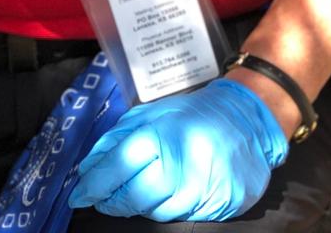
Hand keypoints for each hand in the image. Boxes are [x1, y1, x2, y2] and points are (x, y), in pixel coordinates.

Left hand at [68, 78, 287, 221]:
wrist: (249, 120)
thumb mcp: (153, 113)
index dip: (93, 185)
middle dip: (114, 201)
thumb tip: (89, 168)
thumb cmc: (195, 116)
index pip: (117, 167)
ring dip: (144, 204)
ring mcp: (203, 186)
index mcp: (163, 133)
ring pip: (155, 212)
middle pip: (133, 198)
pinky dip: (170, 207)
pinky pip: (181, 216)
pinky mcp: (220, 203)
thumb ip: (118, 138)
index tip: (81, 194)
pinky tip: (174, 190)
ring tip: (151, 184)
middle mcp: (184, 161)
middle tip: (106, 197)